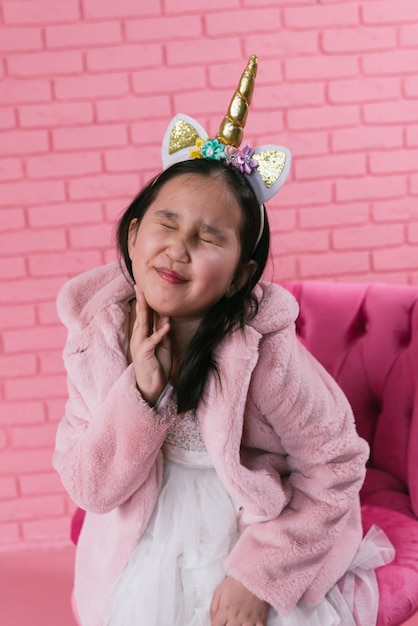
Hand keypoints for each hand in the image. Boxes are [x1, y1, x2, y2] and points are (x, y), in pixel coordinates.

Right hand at [130, 287, 171, 405]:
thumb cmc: (157, 366)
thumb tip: (166, 318)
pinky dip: (159, 333)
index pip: (144, 315)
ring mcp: (140, 345)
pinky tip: (166, 326)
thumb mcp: (163, 346)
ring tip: (147, 299)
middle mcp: (139, 337)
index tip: (144, 288)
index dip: (144, 302)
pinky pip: (152, 341)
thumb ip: (163, 332)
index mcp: (143, 334)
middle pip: (141, 316)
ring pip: (143, 325)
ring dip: (146, 312)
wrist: (151, 387)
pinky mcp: (144, 354)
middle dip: (141, 301)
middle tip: (140, 286)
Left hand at [210, 576, 268, 625]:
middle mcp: (236, 617)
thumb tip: (212, 621)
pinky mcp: (261, 619)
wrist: (254, 574)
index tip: (217, 624)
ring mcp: (249, 620)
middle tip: (227, 622)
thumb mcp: (219, 590)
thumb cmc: (236, 581)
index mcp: (225, 610)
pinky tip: (249, 625)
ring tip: (237, 624)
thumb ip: (213, 608)